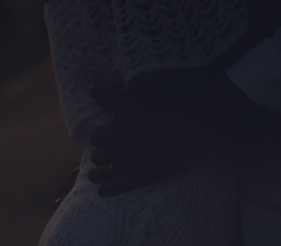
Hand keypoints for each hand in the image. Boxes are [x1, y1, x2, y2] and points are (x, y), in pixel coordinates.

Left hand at [87, 67, 237, 196]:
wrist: (186, 125)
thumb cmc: (161, 109)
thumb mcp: (135, 99)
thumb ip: (113, 97)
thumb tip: (94, 90)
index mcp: (116, 129)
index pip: (96, 139)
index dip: (100, 139)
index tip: (105, 140)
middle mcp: (119, 148)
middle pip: (98, 156)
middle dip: (99, 156)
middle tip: (102, 157)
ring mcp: (129, 164)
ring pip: (102, 173)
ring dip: (96, 174)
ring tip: (95, 175)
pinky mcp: (140, 177)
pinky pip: (116, 187)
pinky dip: (106, 189)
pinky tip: (103, 190)